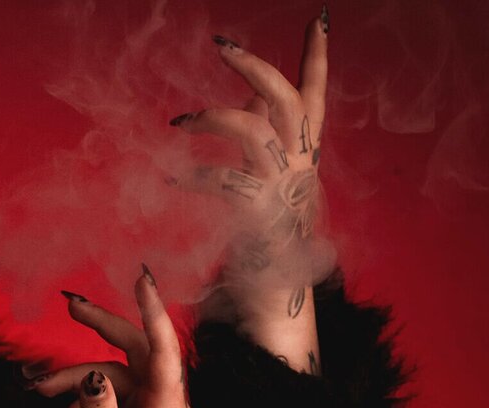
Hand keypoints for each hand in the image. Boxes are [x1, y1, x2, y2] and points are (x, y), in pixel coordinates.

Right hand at [32, 266, 191, 407]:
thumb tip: (90, 375)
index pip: (164, 352)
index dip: (153, 313)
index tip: (142, 281)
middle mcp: (162, 401)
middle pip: (133, 350)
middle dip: (100, 328)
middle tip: (71, 306)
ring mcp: (146, 406)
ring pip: (108, 371)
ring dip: (72, 378)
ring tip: (40, 391)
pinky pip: (102, 391)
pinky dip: (78, 399)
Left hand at [171, 12, 328, 286]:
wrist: (277, 300)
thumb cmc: (267, 242)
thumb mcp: (270, 181)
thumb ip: (264, 137)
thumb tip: (252, 97)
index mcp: (305, 157)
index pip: (315, 98)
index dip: (318, 58)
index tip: (319, 19)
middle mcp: (300, 168)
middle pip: (287, 100)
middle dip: (255, 67)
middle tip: (222, 45)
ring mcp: (283, 191)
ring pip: (255, 130)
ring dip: (213, 117)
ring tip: (179, 123)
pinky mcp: (261, 217)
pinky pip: (225, 181)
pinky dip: (193, 176)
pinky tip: (169, 180)